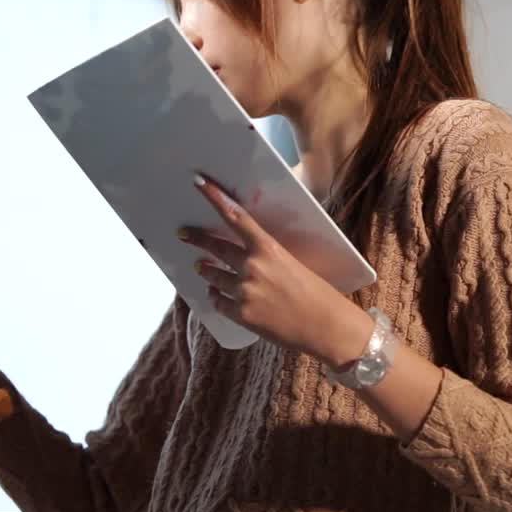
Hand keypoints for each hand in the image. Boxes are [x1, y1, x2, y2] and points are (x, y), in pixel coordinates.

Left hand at [180, 172, 371, 367]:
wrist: (327, 327)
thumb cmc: (318, 294)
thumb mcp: (294, 264)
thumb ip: (268, 256)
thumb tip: (245, 253)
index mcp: (269, 249)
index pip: (236, 217)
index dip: (215, 198)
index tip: (199, 183)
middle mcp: (253, 267)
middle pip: (216, 247)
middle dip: (198, 240)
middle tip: (184, 235)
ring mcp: (245, 292)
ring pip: (212, 276)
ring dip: (206, 271)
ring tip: (201, 267)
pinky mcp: (241, 315)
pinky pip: (218, 302)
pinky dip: (216, 297)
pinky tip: (215, 295)